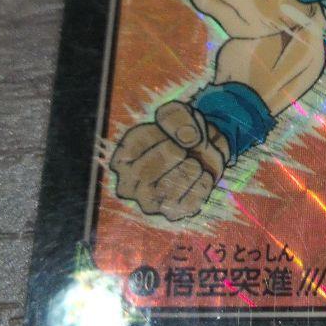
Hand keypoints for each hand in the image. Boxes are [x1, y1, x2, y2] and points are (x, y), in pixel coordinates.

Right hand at [110, 100, 228, 220]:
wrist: (202, 153)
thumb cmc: (180, 134)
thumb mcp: (175, 113)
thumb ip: (177, 118)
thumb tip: (189, 140)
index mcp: (122, 159)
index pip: (137, 148)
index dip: (163, 138)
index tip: (172, 138)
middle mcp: (129, 186)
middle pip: (147, 172)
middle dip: (176, 155)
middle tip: (185, 151)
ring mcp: (150, 204)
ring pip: (172, 186)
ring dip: (192, 167)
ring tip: (193, 162)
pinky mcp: (173, 213)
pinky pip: (193, 198)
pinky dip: (204, 180)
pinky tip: (200, 174)